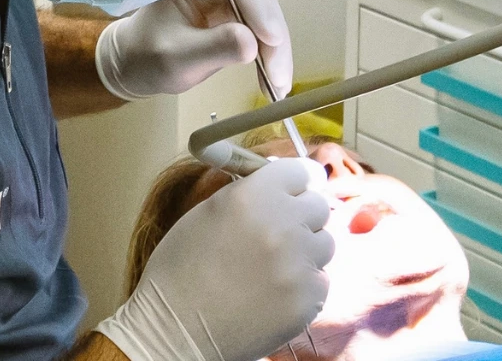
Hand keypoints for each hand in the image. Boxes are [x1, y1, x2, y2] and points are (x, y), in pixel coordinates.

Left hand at [95, 0, 292, 99]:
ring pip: (267, 18)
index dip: (258, 12)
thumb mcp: (175, 56)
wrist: (134, 62)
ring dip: (276, 52)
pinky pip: (262, 32)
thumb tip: (252, 44)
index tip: (271, 41)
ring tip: (278, 86)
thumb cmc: (145, 54)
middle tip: (278, 77)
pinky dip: (269, 55)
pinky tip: (273, 81)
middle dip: (273, 40)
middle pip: (259, 2)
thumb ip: (212, 47)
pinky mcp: (237, 16)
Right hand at [96, 158, 333, 360]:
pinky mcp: (309, 299)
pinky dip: (303, 284)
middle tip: (278, 232)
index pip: (301, 171)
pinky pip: (321, 280)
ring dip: (305, 250)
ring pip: (324, 243)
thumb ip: (249, 191)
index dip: (295, 182)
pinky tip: (274, 292)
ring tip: (272, 266)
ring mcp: (299, 264)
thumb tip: (279, 180)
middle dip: (301, 215)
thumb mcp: (207, 212)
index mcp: (253, 196)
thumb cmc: (181, 269)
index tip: (293, 191)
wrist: (176, 330)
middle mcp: (282, 224)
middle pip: (318, 205)